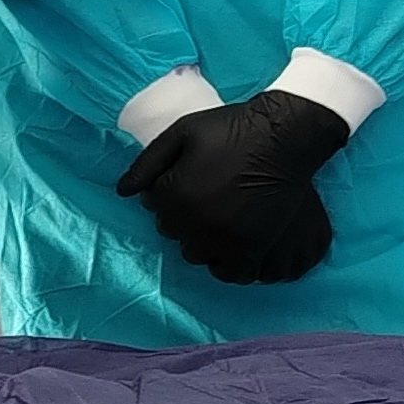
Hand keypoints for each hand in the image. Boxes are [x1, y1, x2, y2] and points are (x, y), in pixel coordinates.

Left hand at [116, 89, 351, 284]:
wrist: (282, 138)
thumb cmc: (231, 131)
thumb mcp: (182, 133)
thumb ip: (148, 163)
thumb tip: (122, 191)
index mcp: (175, 194)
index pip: (156, 209)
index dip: (169, 195)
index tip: (187, 183)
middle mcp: (197, 223)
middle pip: (176, 234)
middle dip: (184, 218)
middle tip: (207, 197)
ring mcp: (225, 239)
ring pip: (199, 254)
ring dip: (204, 239)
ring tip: (221, 218)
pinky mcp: (252, 250)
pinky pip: (229, 271)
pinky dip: (227, 260)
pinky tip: (233, 241)